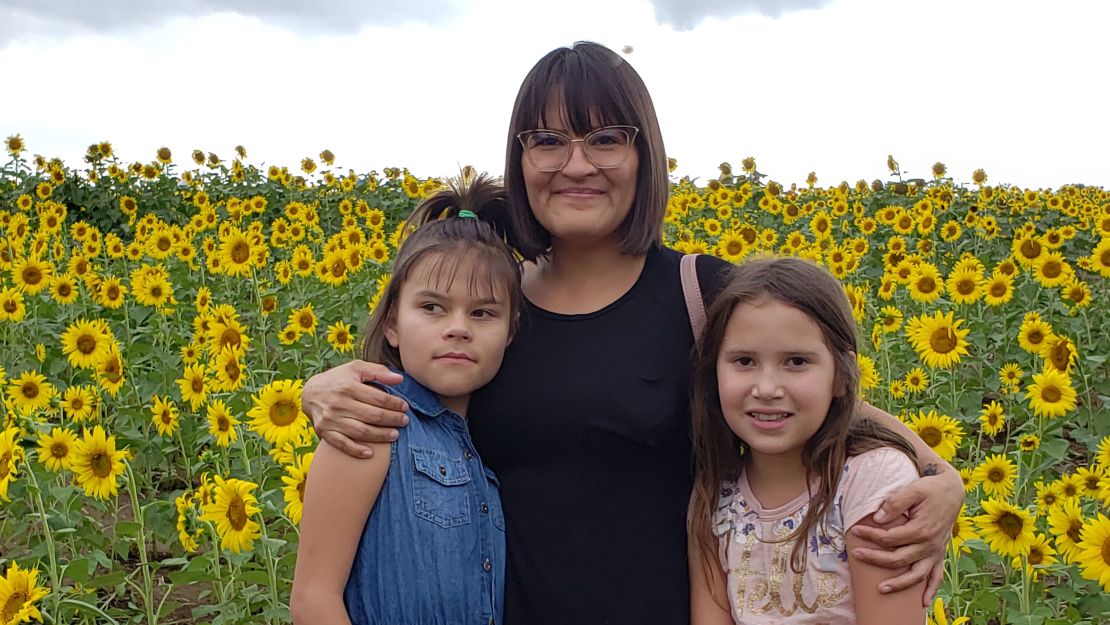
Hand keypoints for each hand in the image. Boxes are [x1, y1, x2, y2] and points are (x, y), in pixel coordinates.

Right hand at [303, 360, 408, 457]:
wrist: (310, 393)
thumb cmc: (338, 379)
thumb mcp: (356, 368)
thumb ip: (378, 371)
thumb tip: (399, 379)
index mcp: (348, 386)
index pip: (379, 398)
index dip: (395, 404)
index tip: (405, 407)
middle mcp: (339, 404)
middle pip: (373, 416)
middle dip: (392, 420)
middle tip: (405, 421)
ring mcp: (331, 420)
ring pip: (361, 432)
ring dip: (381, 436)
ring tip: (395, 435)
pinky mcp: (324, 432)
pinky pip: (342, 444)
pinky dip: (356, 450)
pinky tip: (370, 453)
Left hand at [850, 469, 961, 604]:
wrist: (952, 491)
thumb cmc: (930, 489)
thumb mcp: (913, 490)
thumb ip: (895, 503)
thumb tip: (878, 519)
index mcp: (922, 529)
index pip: (890, 538)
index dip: (871, 536)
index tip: (855, 532)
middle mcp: (929, 545)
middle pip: (898, 559)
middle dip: (875, 559)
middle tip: (856, 555)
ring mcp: (935, 552)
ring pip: (916, 575)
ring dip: (899, 584)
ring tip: (880, 589)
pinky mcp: (939, 554)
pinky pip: (936, 577)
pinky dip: (931, 590)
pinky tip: (922, 602)